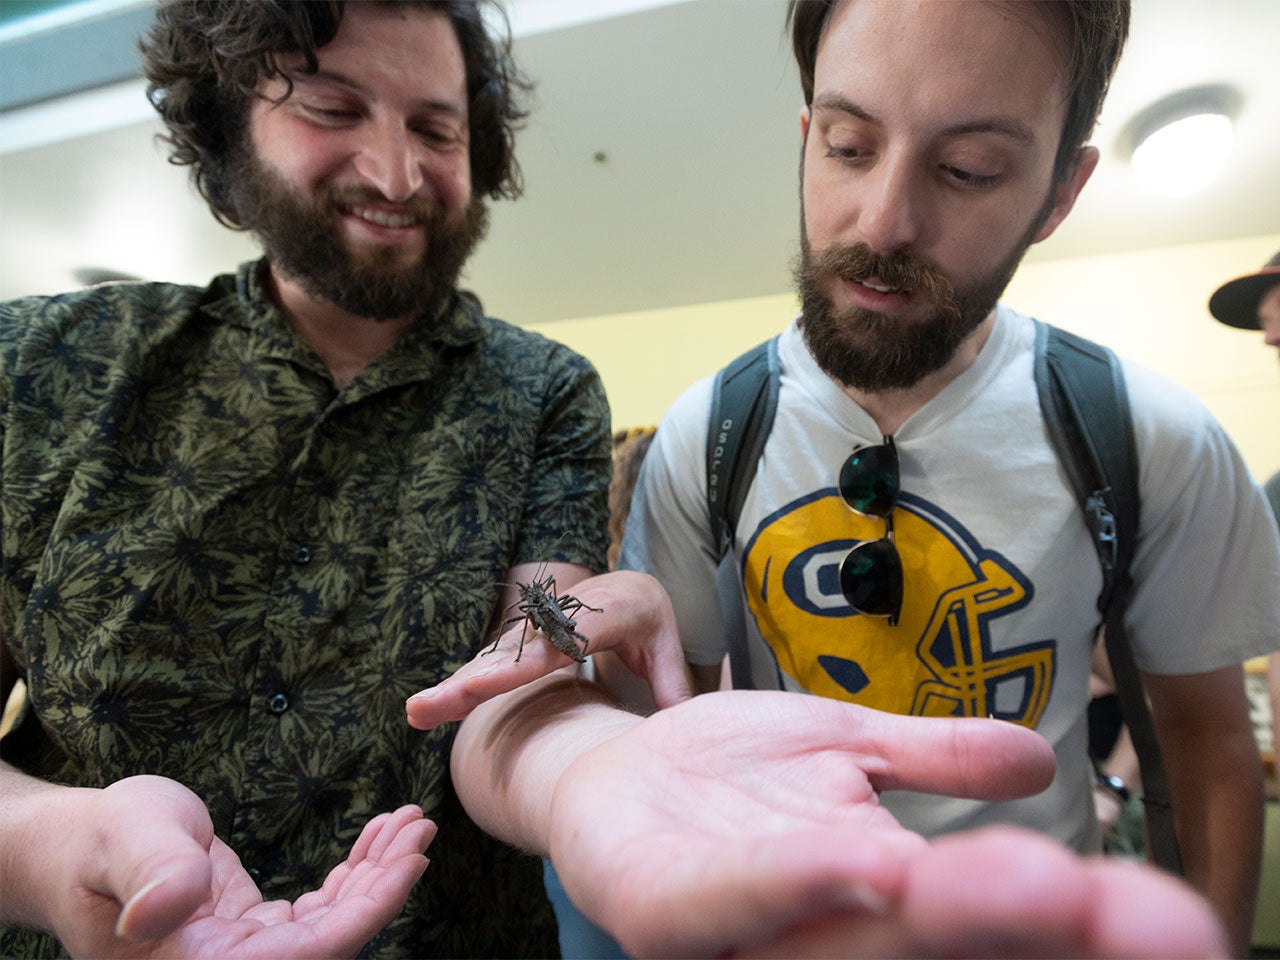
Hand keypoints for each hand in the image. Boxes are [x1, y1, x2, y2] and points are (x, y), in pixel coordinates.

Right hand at [38, 776, 433, 958]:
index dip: (369, 910)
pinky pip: (318, 911)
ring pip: (332, 924)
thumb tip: (168, 910)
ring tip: (410, 823)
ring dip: (376, 874)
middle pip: (333, 939)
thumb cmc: (94, 841)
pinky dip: (354, 873)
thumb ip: (154, 871)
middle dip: (385, 885)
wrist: (72, 851)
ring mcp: (242, 954)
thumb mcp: (127, 837)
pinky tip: (379, 836)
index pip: (311, 953)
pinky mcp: (250, 932)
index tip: (413, 860)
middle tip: (421, 827)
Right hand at [406, 570, 690, 727]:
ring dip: (454, 687)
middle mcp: (559, 617)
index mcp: (604, 613)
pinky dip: (459, 687)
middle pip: (512, 652)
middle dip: (470, 682)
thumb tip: (682, 728)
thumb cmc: (647, 622)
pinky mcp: (518, 643)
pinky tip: (428, 710)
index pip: (559, 641)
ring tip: (417, 713)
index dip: (521, 662)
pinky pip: (488, 665)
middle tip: (427, 707)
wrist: (624, 587)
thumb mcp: (666, 644)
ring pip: (492, 659)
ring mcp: (534, 628)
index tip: (485, 683)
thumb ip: (672, 685)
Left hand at [545, 691, 1226, 958]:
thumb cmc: (731, 775)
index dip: (1079, 924)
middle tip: (1158, 925)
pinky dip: (803, 886)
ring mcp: (742, 934)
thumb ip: (936, 761)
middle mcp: (821, 934)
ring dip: (950, 915)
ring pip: (856, 936)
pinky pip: (738, 903)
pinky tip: (865, 862)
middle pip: (938, 940)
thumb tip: (1042, 764)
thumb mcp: (843, 747)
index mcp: (874, 899)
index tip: (1177, 920)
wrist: (610, 771)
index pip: (984, 917)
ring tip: (1040, 891)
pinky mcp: (665, 911)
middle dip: (1040, 930)